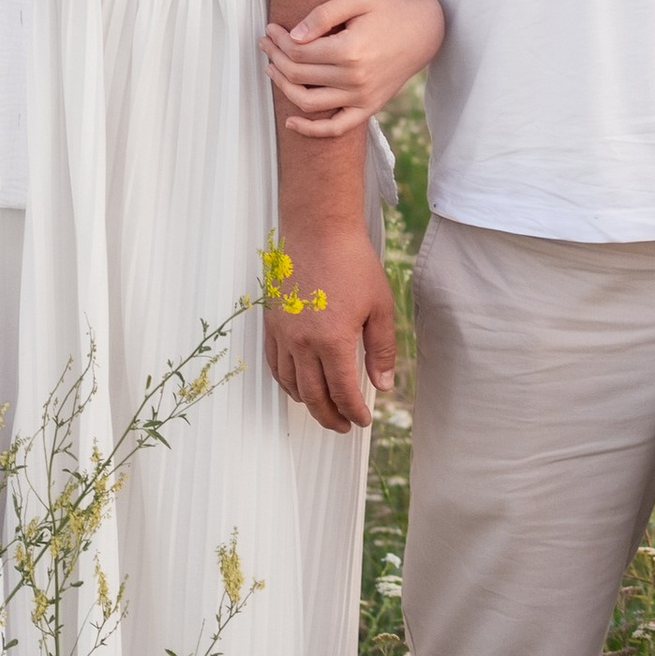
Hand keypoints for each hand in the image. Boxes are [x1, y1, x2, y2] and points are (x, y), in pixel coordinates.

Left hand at [263, 0, 443, 139]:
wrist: (424, 31)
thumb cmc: (388, 8)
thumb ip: (324, 14)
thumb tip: (293, 36)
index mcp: (350, 50)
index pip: (298, 51)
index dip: (279, 40)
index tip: (270, 29)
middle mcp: (354, 78)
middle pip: (298, 75)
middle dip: (275, 57)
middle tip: (266, 43)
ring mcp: (361, 97)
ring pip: (308, 102)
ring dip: (282, 86)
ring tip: (272, 69)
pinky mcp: (368, 108)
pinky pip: (335, 129)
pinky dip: (310, 130)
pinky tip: (290, 122)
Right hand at [266, 221, 395, 432]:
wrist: (317, 229)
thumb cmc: (352, 263)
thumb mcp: (379, 306)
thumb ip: (381, 350)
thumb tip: (383, 384)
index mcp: (333, 341)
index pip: (342, 392)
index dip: (354, 412)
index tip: (363, 420)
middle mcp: (302, 342)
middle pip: (313, 396)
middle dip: (330, 417)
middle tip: (343, 426)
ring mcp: (282, 333)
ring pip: (290, 384)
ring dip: (308, 403)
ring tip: (324, 408)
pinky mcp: (271, 322)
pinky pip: (273, 364)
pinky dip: (285, 382)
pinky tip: (298, 385)